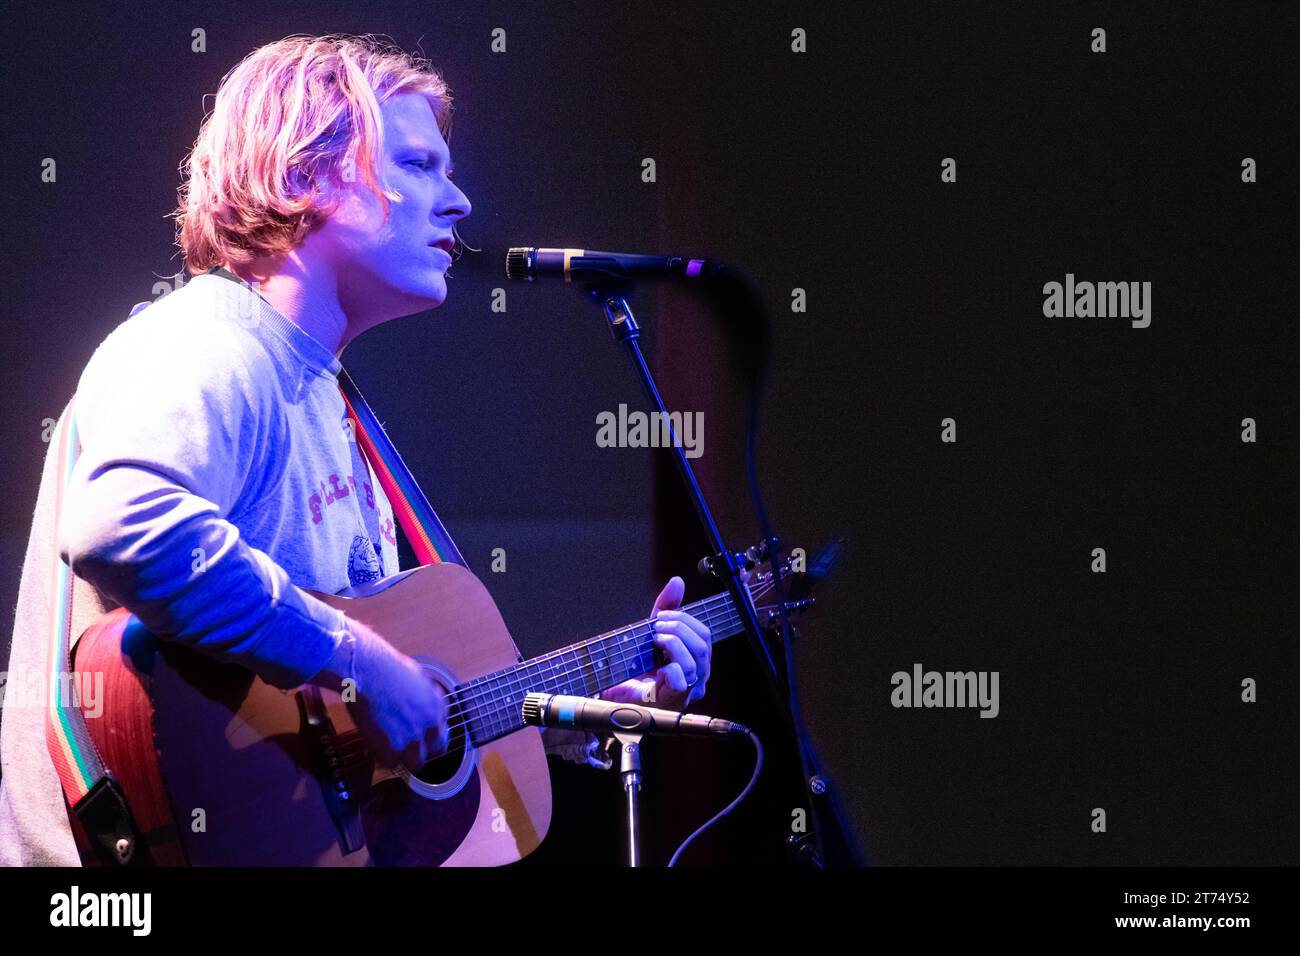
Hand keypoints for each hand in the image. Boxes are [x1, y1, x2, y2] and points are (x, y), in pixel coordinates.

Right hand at [325, 617, 450, 773]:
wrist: (367, 670)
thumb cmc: (385, 666)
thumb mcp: (416, 676)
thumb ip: (422, 695)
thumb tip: (417, 699)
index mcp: (438, 705)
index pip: (442, 729)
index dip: (428, 734)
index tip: (418, 734)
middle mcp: (431, 723)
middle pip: (435, 750)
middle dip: (422, 750)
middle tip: (404, 746)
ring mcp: (414, 738)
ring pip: (416, 763)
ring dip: (403, 758)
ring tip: (388, 748)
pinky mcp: (394, 749)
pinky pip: (391, 764)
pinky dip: (382, 757)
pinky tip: (374, 745)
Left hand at [600, 576, 710, 709]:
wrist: (613, 694)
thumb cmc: (635, 667)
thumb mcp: (651, 630)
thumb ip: (665, 607)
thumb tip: (677, 582)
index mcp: (696, 659)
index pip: (705, 634)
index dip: (686, 620)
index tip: (662, 616)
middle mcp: (697, 676)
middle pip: (703, 645)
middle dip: (679, 628)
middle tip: (656, 626)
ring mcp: (687, 691)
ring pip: (695, 661)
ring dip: (673, 644)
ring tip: (654, 641)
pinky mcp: (673, 701)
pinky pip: (682, 681)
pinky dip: (670, 668)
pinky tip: (656, 667)